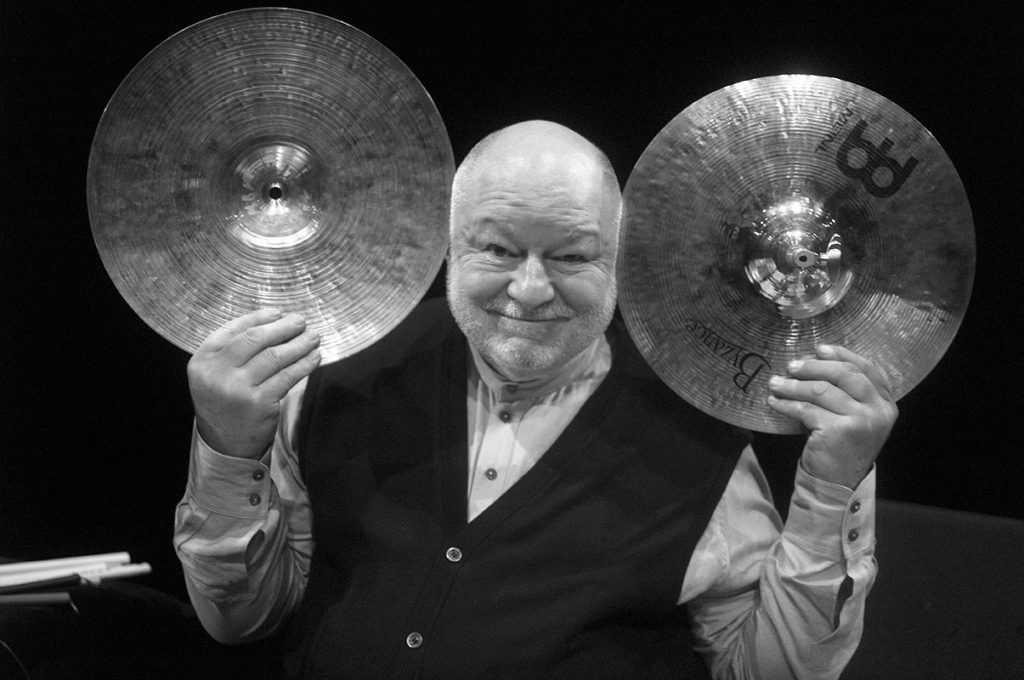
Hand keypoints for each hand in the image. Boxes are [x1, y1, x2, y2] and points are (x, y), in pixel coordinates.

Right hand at [187, 309, 321, 458]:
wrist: (225, 445)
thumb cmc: (225, 403)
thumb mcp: (215, 374)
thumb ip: (232, 350)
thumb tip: (272, 321)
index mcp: (202, 359)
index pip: (234, 329)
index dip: (259, 318)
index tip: (279, 312)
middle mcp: (216, 372)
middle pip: (256, 339)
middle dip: (282, 327)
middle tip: (301, 321)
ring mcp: (237, 388)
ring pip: (275, 356)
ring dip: (299, 344)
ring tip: (313, 337)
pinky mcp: (259, 402)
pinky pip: (288, 376)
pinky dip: (304, 364)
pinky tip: (314, 357)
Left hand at [767, 344, 897, 488]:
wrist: (839, 483)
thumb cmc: (842, 446)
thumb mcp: (854, 417)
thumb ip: (849, 393)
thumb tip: (816, 359)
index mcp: (886, 403)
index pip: (866, 368)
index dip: (841, 354)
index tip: (818, 348)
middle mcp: (879, 410)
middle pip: (844, 374)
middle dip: (814, 367)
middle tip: (791, 366)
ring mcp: (862, 420)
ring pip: (822, 390)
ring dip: (794, 385)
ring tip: (776, 384)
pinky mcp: (841, 430)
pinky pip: (807, 410)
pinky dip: (787, 404)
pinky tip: (775, 402)